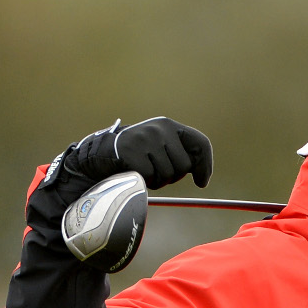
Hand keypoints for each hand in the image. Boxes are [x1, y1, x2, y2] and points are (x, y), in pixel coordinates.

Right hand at [62, 117, 212, 188]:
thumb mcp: (161, 147)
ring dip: (159, 181)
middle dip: (174, 176)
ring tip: (146, 171)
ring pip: (168, 174)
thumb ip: (181, 154)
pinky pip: (151, 177)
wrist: (102, 154)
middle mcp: (159, 128)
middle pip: (184, 166)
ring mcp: (145, 139)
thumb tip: (203, 177)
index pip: (200, 143)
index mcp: (170, 126)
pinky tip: (136, 173)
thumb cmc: (139, 155)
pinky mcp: (132, 152)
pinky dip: (145, 181)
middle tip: (158, 172)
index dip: (205, 165)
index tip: (202, 182)